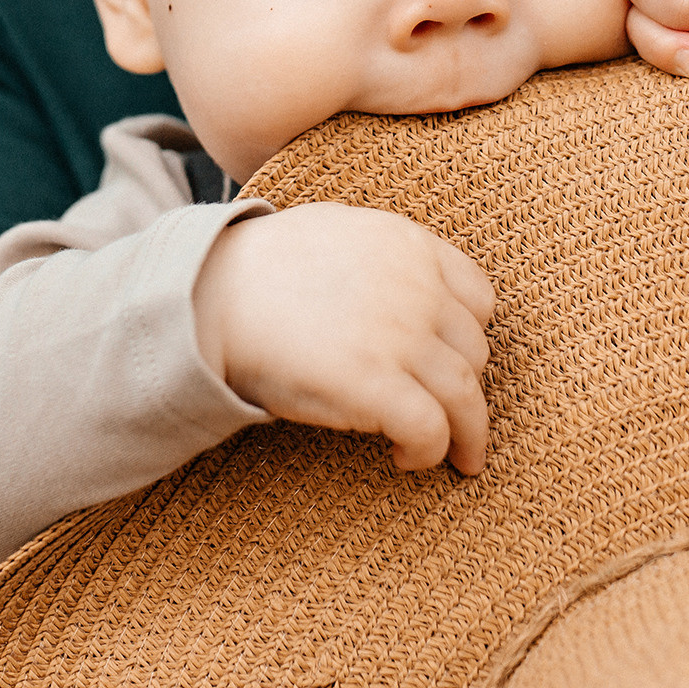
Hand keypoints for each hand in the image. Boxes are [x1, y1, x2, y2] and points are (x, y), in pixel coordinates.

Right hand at [192, 203, 495, 474]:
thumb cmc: (258, 267)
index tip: (454, 362)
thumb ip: (380, 252)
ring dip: (468, 435)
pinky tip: (406, 459)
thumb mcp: (335, 229)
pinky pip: (431, 429)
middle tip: (453, 418)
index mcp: (409, 245)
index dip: (469, 337)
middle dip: (465, 388)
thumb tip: (396, 278)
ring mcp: (402, 337)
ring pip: (465, 396)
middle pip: (473, 351)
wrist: (210, 297)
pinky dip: (431, 452)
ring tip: (458, 458)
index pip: (478, 297)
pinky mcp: (378, 386)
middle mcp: (418, 288)